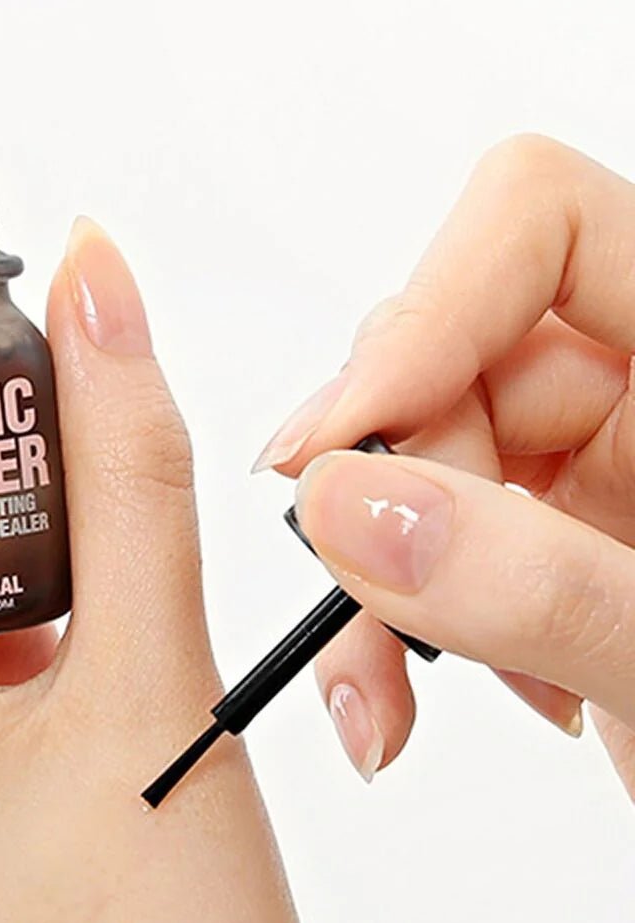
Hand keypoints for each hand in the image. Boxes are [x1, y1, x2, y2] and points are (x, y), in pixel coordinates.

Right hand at [255, 135, 634, 797]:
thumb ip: (534, 582)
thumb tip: (349, 505)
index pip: (538, 227)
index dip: (423, 317)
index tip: (339, 450)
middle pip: (440, 361)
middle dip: (383, 487)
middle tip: (377, 591)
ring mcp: (583, 484)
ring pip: (402, 467)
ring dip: (363, 584)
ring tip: (380, 688)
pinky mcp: (537, 561)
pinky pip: (410, 552)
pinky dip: (381, 628)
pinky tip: (414, 694)